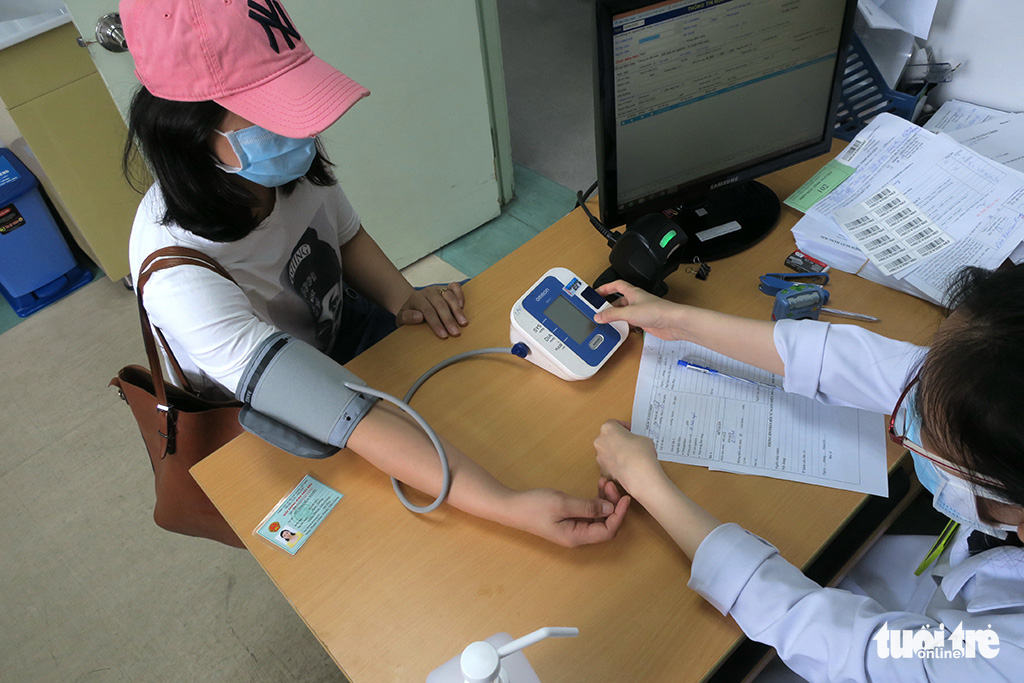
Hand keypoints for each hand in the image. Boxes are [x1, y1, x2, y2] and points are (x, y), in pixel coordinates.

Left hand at [396, 282, 467, 338]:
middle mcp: (428, 292)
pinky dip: (460, 295)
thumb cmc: (407, 313)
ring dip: (457, 310)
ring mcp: (438, 289)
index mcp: (416, 298)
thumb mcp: (400, 318)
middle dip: (449, 320)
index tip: (443, 335)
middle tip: (455, 332)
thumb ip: (407, 317)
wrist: (409, 301)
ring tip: (463, 323)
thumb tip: (419, 317)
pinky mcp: (446, 287)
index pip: (428, 311)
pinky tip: (462, 307)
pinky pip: (455, 287)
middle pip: (440, 305)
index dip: (436, 324)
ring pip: (449, 296)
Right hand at [509, 486, 629, 546]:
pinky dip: (595, 501)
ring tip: (604, 482)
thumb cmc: (534, 506)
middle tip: (611, 485)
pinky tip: (596, 488)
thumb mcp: (562, 503)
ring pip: (598, 517)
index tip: (625, 498)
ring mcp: (573, 528)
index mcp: (577, 536)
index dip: (619, 516)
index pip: (607, 531)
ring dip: (604, 501)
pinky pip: (589, 513)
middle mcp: (577, 536)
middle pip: (605, 524)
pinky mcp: (568, 520)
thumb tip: (610, 508)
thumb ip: (587, 506)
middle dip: (613, 505)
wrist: (510, 507)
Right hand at [593, 280, 684, 340]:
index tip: (596, 293)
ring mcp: (640, 311)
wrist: (673, 323)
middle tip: (598, 310)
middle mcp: (636, 300)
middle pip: (619, 300)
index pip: (616, 285)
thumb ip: (612, 314)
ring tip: (607, 321)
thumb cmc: (657, 311)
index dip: (606, 287)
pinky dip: (624, 325)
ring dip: (616, 316)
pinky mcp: (644, 321)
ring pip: (624, 312)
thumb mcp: (629, 312)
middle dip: (608, 305)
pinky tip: (620, 329)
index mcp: (633, 292)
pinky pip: (630, 322)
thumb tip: (599, 315)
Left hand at [594, 419, 665, 495]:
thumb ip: (635, 438)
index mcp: (608, 428)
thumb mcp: (643, 438)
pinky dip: (616, 466)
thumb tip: (636, 444)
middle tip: (630, 444)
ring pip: (607, 452)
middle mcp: (600, 441)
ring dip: (616, 453)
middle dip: (618, 440)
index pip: (614, 423)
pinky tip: (627, 468)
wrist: (639, 474)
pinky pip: (609, 466)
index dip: (624, 427)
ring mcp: (600, 457)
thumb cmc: (641, 453)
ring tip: (630, 457)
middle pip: (608, 438)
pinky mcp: (603, 471)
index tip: (630, 430)